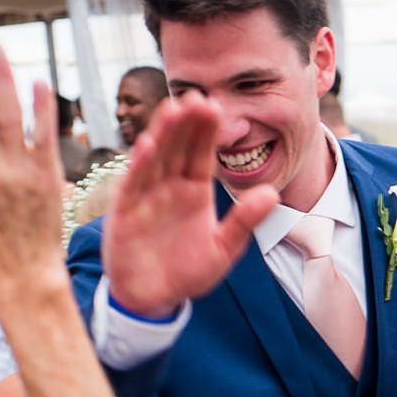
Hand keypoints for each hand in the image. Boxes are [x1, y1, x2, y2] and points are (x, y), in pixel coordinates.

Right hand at [100, 94, 279, 318]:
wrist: (154, 300)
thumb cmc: (188, 272)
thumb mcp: (223, 249)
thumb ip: (245, 221)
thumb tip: (272, 193)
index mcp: (194, 190)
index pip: (201, 153)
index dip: (207, 130)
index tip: (216, 105)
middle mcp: (169, 186)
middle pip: (177, 147)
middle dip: (186, 123)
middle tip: (197, 96)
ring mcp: (145, 196)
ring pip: (154, 158)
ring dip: (162, 134)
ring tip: (173, 109)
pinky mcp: (125, 213)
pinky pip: (132, 185)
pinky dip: (138, 166)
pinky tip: (147, 145)